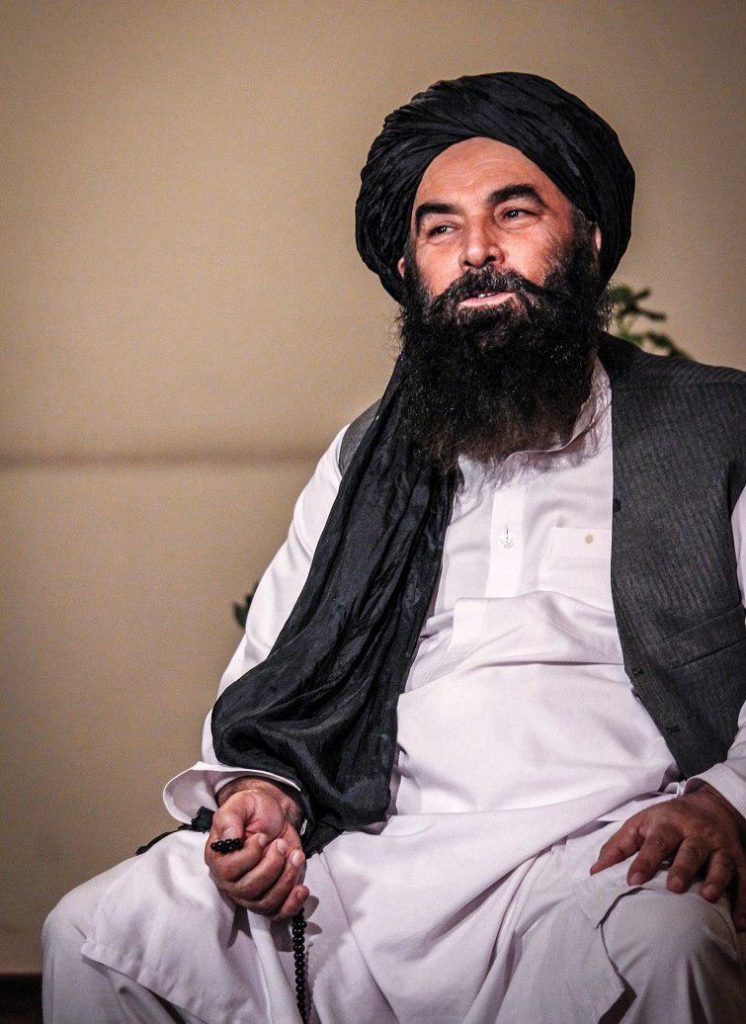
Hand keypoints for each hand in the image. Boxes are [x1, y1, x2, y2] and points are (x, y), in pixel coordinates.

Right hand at [204, 778, 308, 919]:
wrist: (274, 813)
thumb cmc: (254, 809)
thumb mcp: (240, 804)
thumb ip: (230, 818)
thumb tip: (230, 838)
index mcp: (218, 858)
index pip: (229, 871)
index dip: (250, 856)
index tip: (263, 837)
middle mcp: (231, 880)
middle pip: (248, 890)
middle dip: (272, 866)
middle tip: (282, 845)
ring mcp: (250, 892)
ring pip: (265, 903)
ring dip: (286, 879)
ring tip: (295, 856)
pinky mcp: (270, 895)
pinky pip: (277, 913)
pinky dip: (292, 905)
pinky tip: (302, 889)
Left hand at [590, 783, 745, 929]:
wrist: (712, 805)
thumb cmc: (668, 821)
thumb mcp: (641, 824)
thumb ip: (619, 847)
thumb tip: (595, 872)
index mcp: (669, 824)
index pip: (656, 842)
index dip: (644, 861)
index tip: (632, 880)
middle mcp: (697, 833)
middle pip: (691, 850)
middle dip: (683, 868)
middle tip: (674, 887)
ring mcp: (720, 846)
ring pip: (721, 862)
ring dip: (717, 880)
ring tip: (709, 897)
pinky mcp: (740, 858)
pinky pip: (745, 880)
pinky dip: (744, 901)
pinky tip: (740, 924)